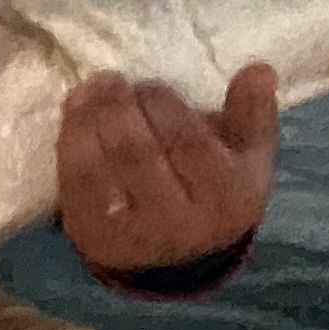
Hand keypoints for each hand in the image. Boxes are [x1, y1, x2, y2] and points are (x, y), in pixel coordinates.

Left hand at [58, 64, 274, 274]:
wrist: (177, 259)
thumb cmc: (215, 195)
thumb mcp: (247, 161)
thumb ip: (253, 115)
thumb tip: (258, 70)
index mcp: (225, 199)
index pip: (187, 144)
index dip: (162, 107)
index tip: (147, 84)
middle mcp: (177, 221)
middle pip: (138, 153)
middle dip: (119, 108)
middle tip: (110, 79)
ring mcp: (129, 232)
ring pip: (101, 165)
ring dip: (89, 118)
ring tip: (89, 88)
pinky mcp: (90, 234)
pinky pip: (73, 180)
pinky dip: (70, 140)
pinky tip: (73, 111)